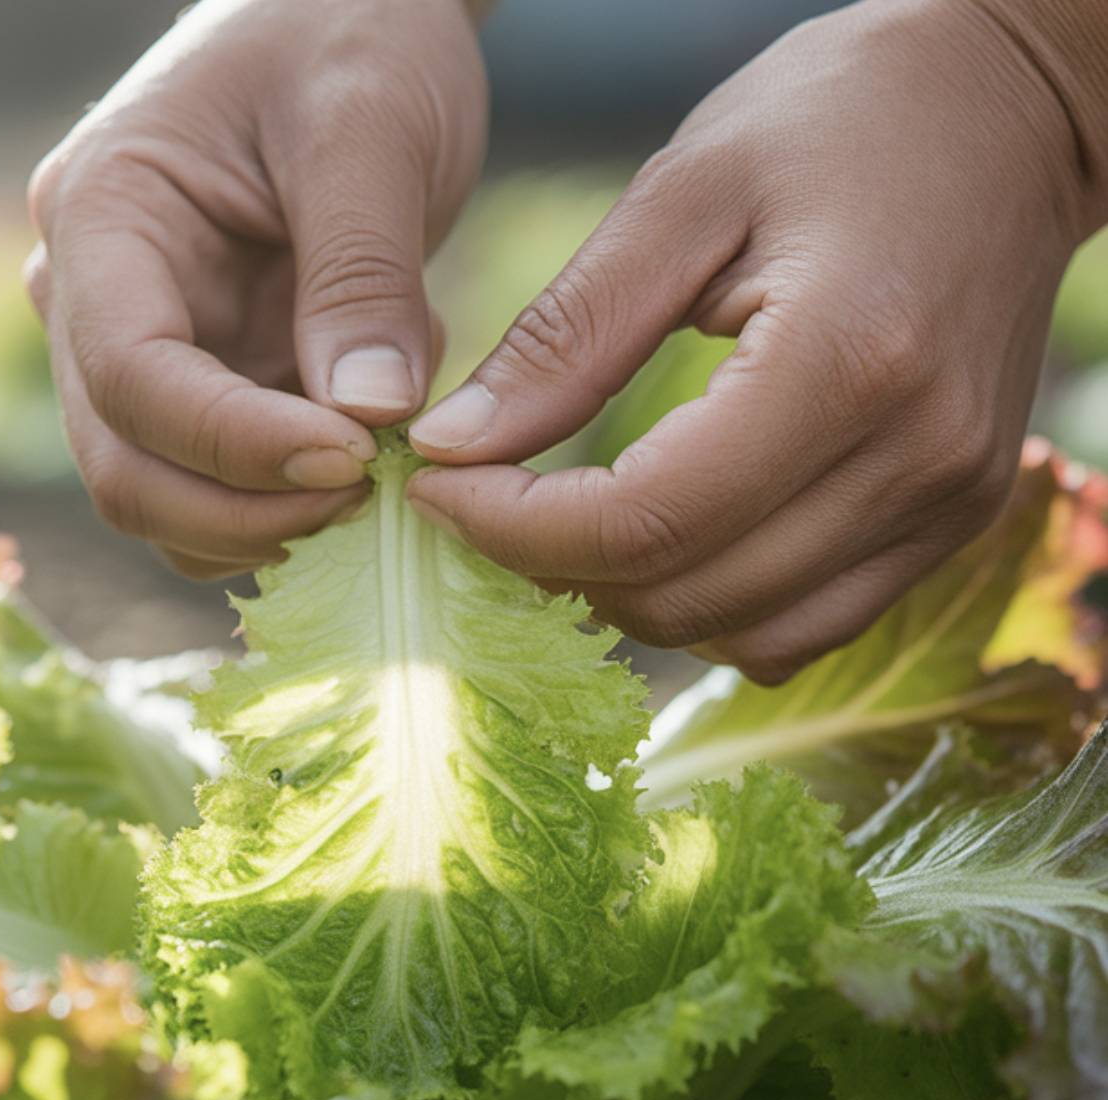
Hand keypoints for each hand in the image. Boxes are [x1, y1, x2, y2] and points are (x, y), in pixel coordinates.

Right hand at [27, 0, 486, 576]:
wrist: (354, 19)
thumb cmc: (351, 34)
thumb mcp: (369, 129)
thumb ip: (363, 275)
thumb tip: (368, 419)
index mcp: (104, 218)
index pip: (131, 379)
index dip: (236, 445)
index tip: (357, 459)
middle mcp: (96, 302)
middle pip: (126, 471)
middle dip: (246, 513)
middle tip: (373, 497)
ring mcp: (147, 355)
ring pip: (167, 502)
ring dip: (270, 525)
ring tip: (381, 468)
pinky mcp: (208, 387)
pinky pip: (224, 491)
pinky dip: (291, 506)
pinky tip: (371, 450)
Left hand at [405, 0, 1107, 683]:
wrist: (1009, 113)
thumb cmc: (841, 119)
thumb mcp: (682, 194)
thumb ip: (564, 337)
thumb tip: (453, 449)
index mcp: (848, 362)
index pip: (647, 520)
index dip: (517, 529)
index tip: (440, 490)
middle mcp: (915, 462)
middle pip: (686, 595)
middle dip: (555, 567)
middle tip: (489, 500)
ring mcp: (946, 508)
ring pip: (740, 636)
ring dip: (627, 598)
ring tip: (565, 518)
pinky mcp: (950, 527)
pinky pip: (801, 631)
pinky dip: (711, 607)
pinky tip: (666, 538)